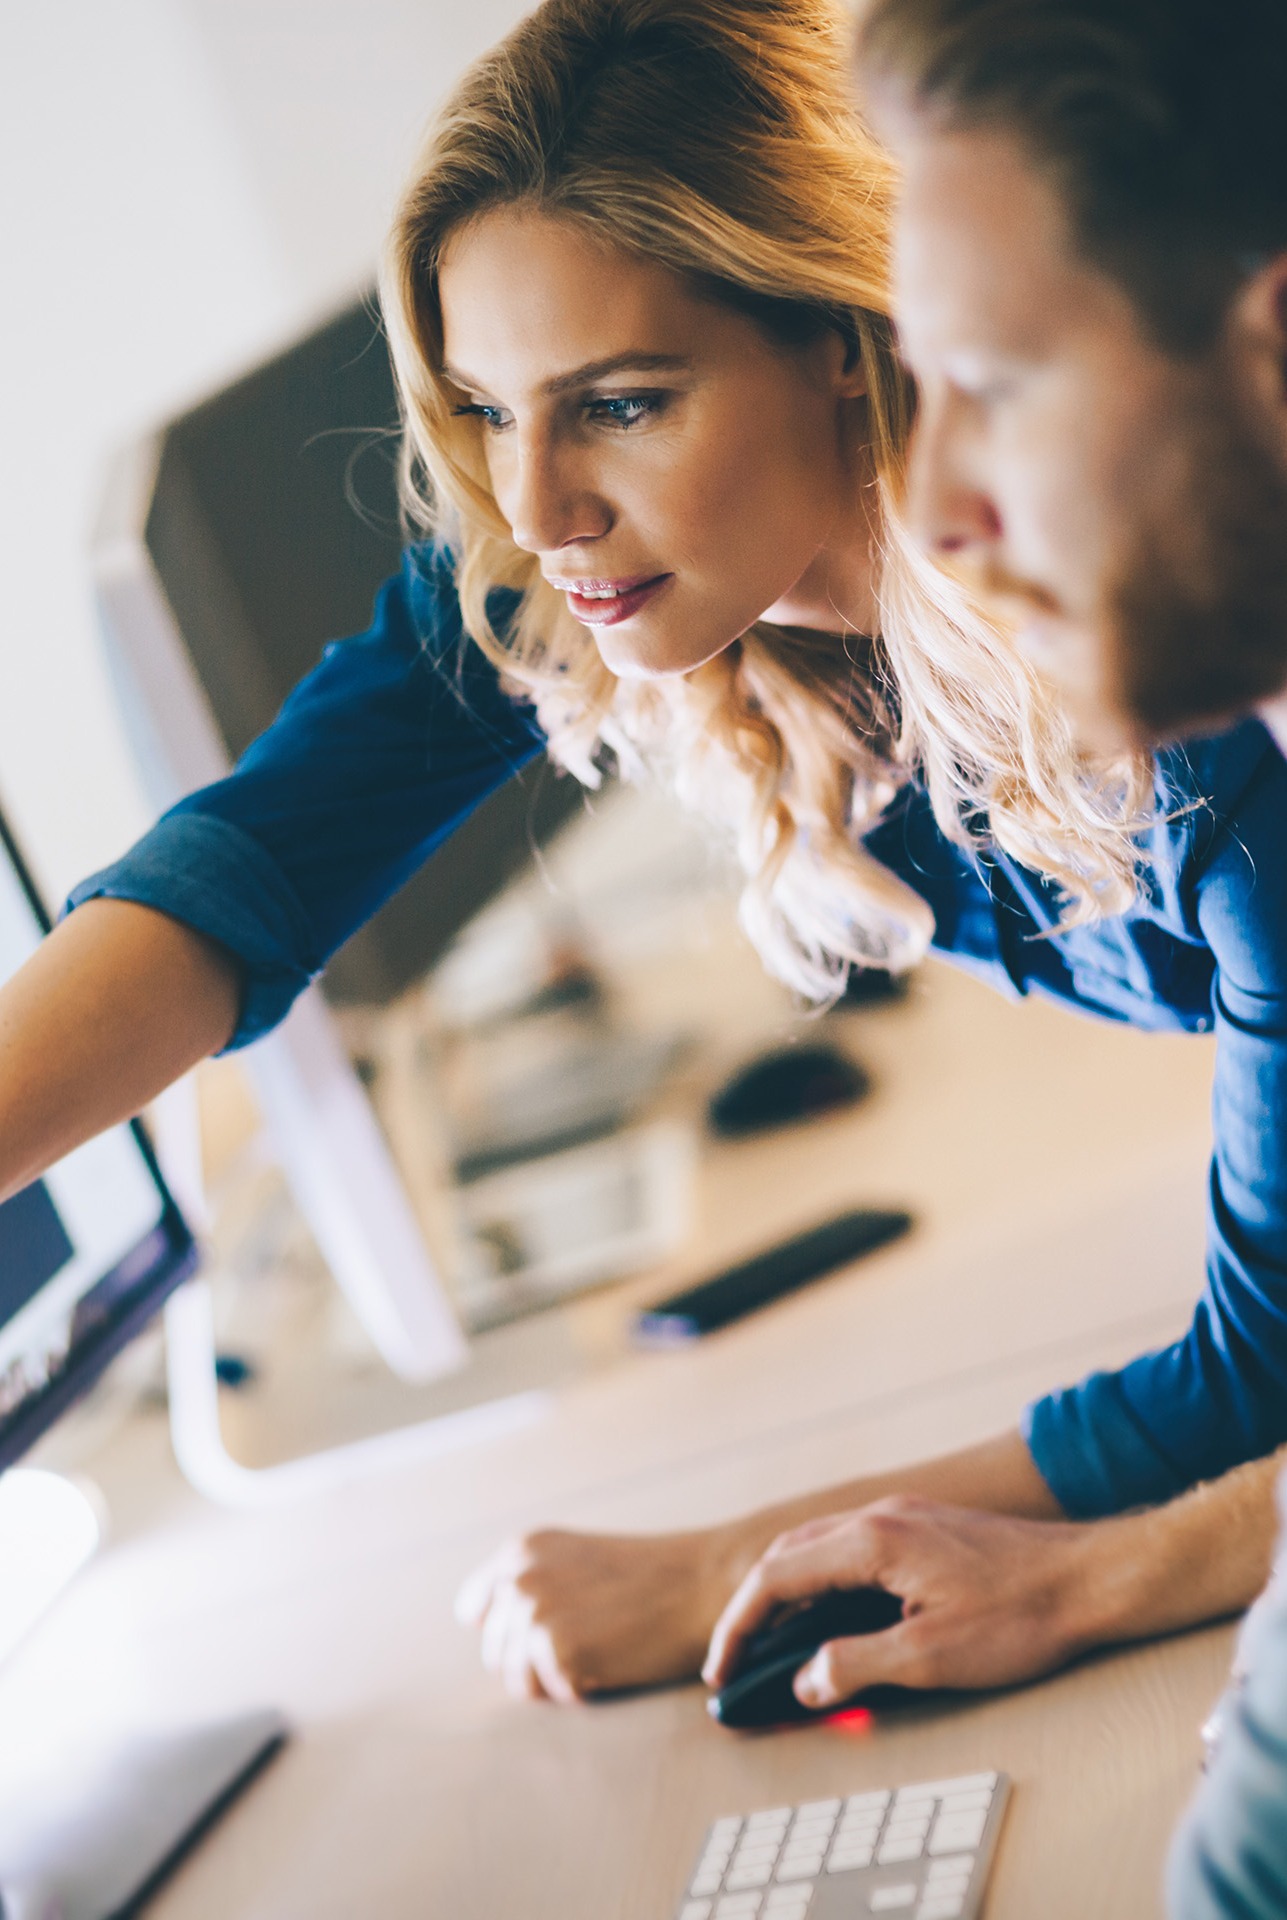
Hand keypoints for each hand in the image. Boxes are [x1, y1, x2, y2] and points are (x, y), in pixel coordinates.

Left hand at [456, 1524, 747, 1701]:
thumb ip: (531, 1583)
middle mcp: (517, 1578)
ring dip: (556, 1679)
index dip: (508, 1630)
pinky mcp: (557, 1652)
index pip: (475, 1610)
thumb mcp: (575, 1561)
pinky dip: (582, 1690)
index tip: (546, 1633)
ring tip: (602, 1650)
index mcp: (520, 1550)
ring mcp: (535, 1614)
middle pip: (497, 1651)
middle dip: (535, 1659)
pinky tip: (614, 1661)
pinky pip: (553, 1696)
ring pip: (518, 1680)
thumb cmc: (648, 1578)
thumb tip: (484, 1626)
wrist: (703, 1583)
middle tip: (592, 1640)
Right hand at [703, 1495, 1100, 1709]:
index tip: (722, 1669)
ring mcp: (905, 1517)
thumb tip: (807, 1682)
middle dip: (755, 1608)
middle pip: (790, 1554)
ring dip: (789, 1594)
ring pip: (821, 1548)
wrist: (1092, 1578)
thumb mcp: (931, 1657)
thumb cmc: (1021, 1616)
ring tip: (775, 1646)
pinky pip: (852, 1549)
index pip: (777, 1576)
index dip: (740, 1626)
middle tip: (736, 1661)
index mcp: (872, 1541)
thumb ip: (857, 1666)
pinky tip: (833, 1618)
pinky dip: (824, 1584)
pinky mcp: (927, 1529)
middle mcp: (881, 1516)